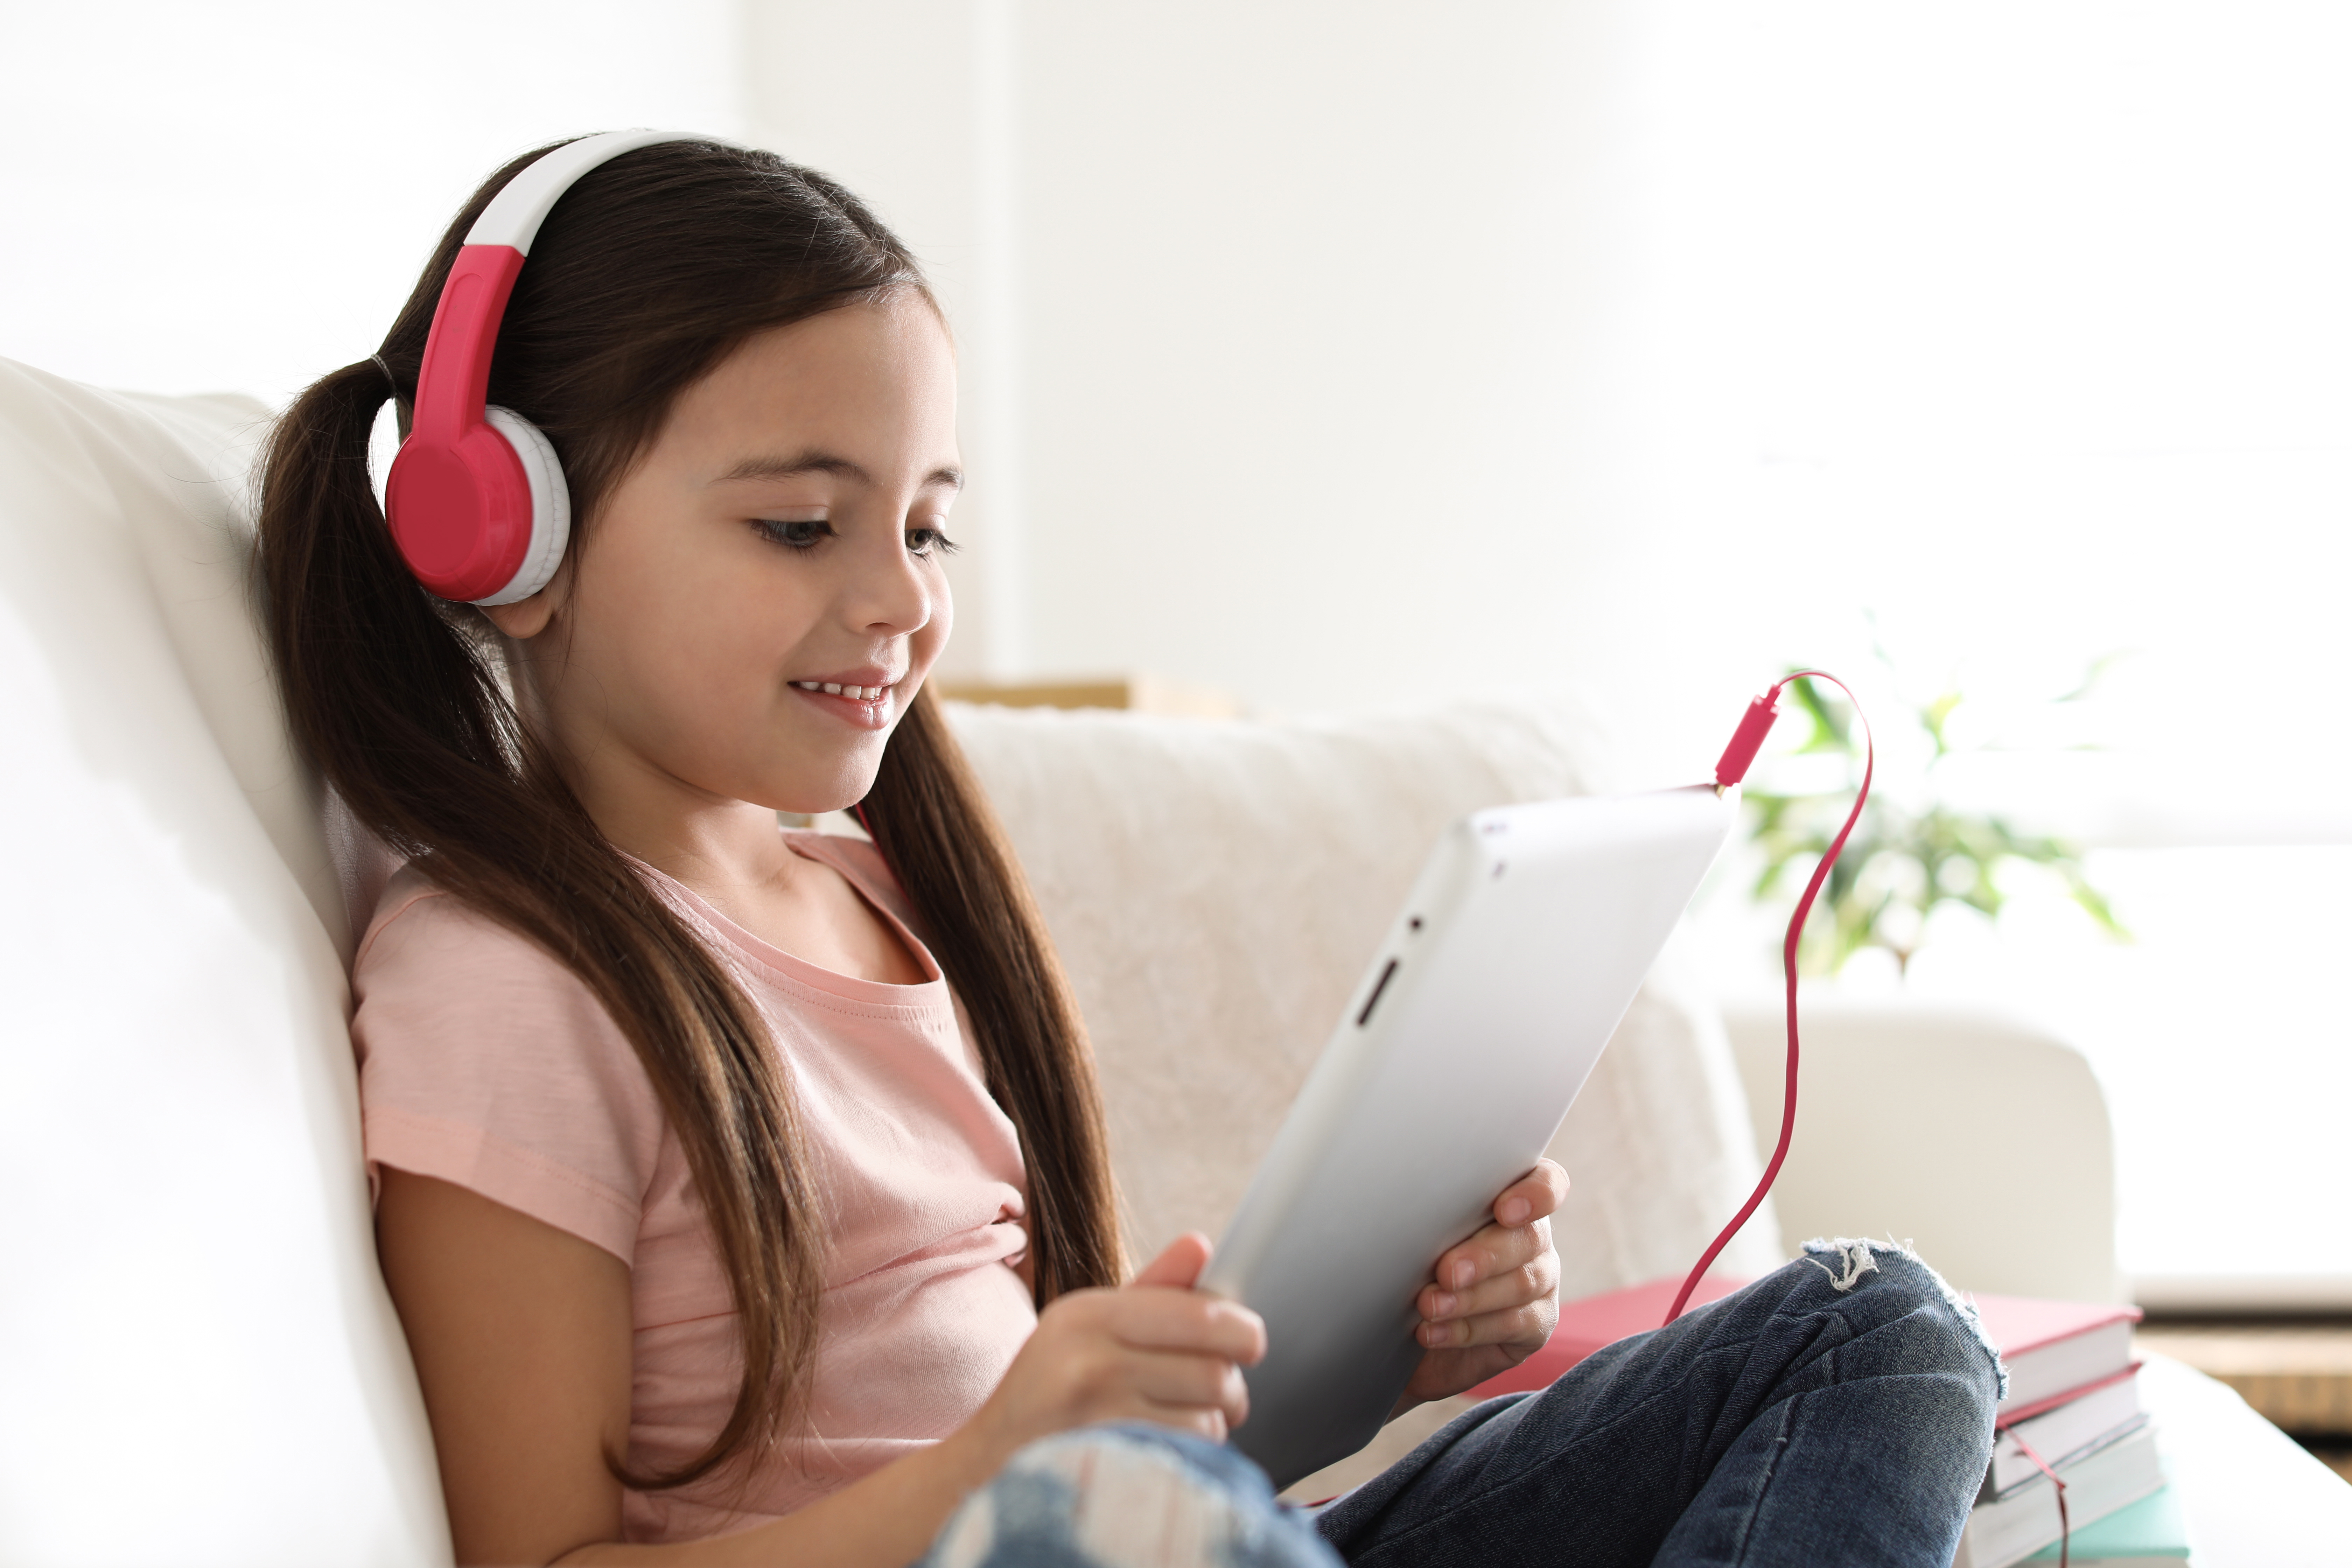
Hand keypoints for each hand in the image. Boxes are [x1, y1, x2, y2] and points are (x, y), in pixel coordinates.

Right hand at [963, 1233, 1266, 1467]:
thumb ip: (1153, 1291)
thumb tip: (1202, 1244)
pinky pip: (1186, 1462)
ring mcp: (1096, 1421)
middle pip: (1215, 1373)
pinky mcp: (1106, 1469)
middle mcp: (1089, 1363)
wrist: (984, 1466)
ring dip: (1210, 1430)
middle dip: (1232, 1389)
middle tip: (1224, 1395)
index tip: (1250, 1342)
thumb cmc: (1051, 1391)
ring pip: (1207, 1424)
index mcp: (1088, 1315)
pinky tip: (1164, 1455)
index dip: (1242, 1330)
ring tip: (1179, 1426)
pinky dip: (1191, 1463)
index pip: (1199, 1314)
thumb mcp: (1088, 1328)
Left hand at [1393, 1159, 1567, 1414]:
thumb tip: (1406, 1207)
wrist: (1411, 1329)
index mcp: (1512, 1197)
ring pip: (1523, 1283)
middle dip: (1485, 1255)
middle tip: (1446, 1272)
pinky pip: (1515, 1324)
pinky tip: (1434, 1332)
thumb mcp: (1418, 1233)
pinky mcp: (1537, 1323)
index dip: (1535, 1193)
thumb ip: (1430, 1216)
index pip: (1546, 1182)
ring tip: (1429, 1306)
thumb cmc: (1414, 1263)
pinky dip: (1469, 1329)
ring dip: (1471, 1297)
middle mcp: (1533, 1235)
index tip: (1503, 1210)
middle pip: (1530, 1237)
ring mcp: (1541, 1279)